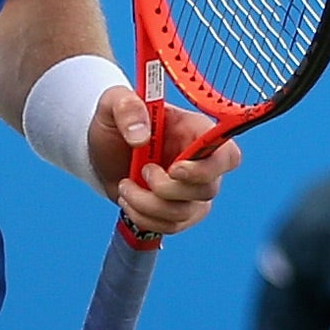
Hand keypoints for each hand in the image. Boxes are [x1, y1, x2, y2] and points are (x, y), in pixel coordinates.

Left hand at [86, 85, 239, 237]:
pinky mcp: (176, 209)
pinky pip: (172, 226)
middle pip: (208, 190)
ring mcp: (190, 189)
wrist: (101, 151)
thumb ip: (127, 108)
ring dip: (148, 205)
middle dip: (167, 189)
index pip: (227, 154)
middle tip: (140, 171)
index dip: (208, 168)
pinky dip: (145, 218)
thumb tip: (141, 137)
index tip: (175, 169)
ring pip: (186, 213)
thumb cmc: (116, 122)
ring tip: (125, 186)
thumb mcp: (113, 103)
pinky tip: (128, 201)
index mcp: (196, 131)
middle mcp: (201, 162)